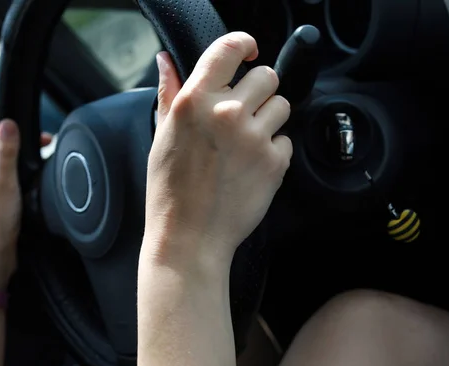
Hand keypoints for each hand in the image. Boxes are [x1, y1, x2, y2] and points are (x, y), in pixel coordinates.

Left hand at [0, 120, 51, 289]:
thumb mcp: (6, 183)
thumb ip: (8, 154)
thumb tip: (7, 123)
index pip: (7, 147)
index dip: (28, 140)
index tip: (49, 140)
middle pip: (15, 162)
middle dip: (33, 156)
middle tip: (54, 154)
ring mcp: (0, 199)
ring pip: (20, 179)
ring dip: (34, 174)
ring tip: (51, 172)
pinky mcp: (9, 213)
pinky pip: (24, 193)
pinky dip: (34, 190)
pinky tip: (43, 194)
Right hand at [144, 32, 292, 273]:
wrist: (189, 238)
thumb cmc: (169, 191)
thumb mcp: (162, 136)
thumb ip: (170, 93)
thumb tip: (167, 61)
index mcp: (194, 101)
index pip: (229, 48)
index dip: (244, 44)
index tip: (248, 52)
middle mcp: (227, 113)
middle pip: (267, 76)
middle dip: (259, 91)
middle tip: (243, 113)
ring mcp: (254, 138)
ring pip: (282, 105)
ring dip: (269, 119)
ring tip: (246, 143)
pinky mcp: (274, 162)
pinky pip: (286, 140)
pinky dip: (274, 150)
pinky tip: (250, 167)